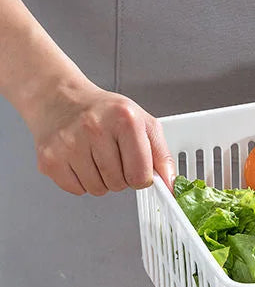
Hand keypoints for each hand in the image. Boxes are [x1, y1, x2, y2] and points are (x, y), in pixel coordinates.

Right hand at [23, 77, 174, 195]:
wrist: (58, 97)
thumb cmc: (103, 111)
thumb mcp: (142, 123)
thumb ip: (162, 155)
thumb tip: (171, 185)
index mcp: (124, 119)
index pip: (141, 176)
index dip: (141, 177)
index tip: (135, 166)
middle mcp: (95, 128)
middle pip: (120, 184)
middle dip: (120, 176)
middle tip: (110, 155)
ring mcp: (69, 143)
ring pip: (98, 190)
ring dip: (100, 179)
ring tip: (93, 155)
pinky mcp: (50, 158)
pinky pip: (77, 190)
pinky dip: (80, 181)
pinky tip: (78, 160)